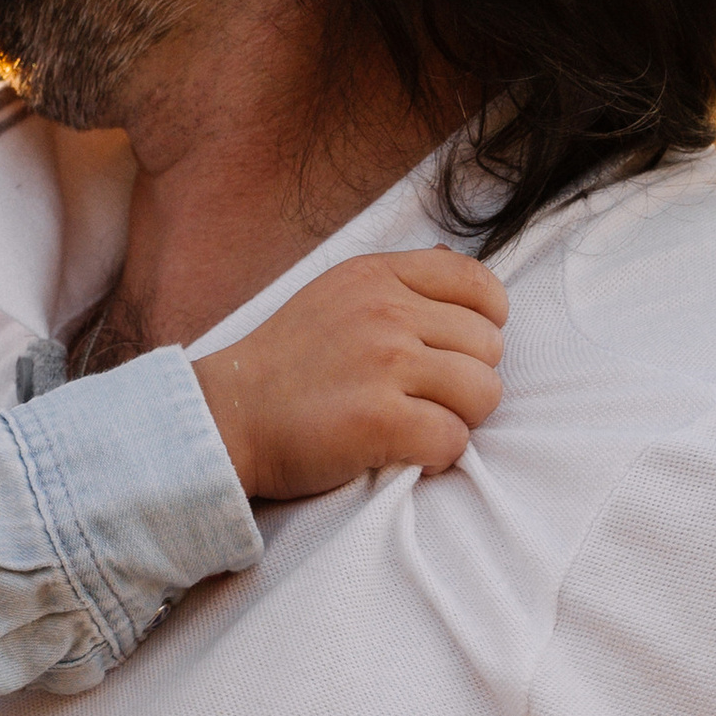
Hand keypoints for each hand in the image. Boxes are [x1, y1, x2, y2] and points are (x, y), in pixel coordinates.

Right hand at [192, 247, 506, 500]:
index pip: (479, 283)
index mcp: (377, 276)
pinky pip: (455, 440)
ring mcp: (384, 365)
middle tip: (426, 398)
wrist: (226, 417)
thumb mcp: (335, 294)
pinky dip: (438, 456)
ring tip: (420, 424)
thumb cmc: (284, 364)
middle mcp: (385, 312)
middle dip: (468, 379)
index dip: (486, 322)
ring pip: (484, 393)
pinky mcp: (379, 421)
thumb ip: (398, 280)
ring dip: (459, 419)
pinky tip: (406, 452)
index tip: (457, 349)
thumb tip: (453, 259)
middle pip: (489, 346)